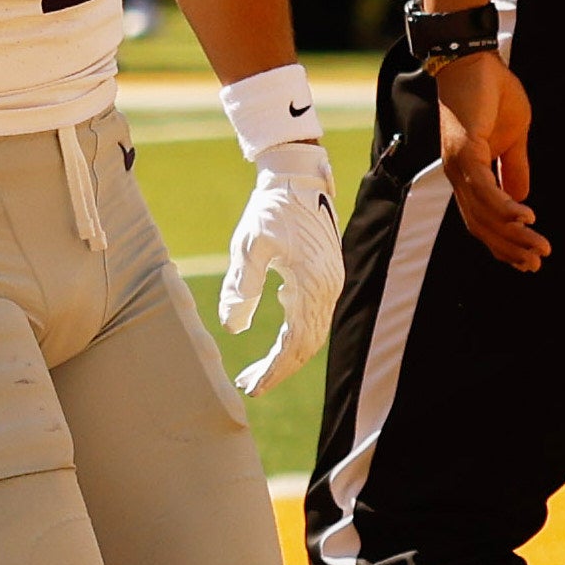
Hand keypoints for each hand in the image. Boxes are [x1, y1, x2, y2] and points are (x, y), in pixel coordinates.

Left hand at [220, 139, 342, 394]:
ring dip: (287, 356)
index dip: (274, 369)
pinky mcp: (327, 276)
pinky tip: (276, 342)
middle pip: (307, 345)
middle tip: (250, 386)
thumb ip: (242, 286)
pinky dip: (296, 336)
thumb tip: (232, 327)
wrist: (298, 177)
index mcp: (311, 283)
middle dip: (279, 369)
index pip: (295, 342)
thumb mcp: (248, 246)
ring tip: (257, 371)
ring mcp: (331, 282)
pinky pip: (315, 317)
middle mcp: (328, 288)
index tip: (252, 387)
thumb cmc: (270, 209)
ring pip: (313, 333)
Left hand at [431, 50, 541, 269]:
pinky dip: (504, 206)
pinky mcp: (465, 150)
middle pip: (481, 225)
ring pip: (483, 213)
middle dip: (510, 248)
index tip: (527, 261)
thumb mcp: (512, 138)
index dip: (504, 242)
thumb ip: (514, 168)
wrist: (474, 60)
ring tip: (539, 246)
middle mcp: (458, 176)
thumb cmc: (491, 93)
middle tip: (537, 263)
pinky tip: (526, 217)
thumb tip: (522, 200)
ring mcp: (458, 165)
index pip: (482, 220)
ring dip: (513, 233)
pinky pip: (485, 188)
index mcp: (468, 175)